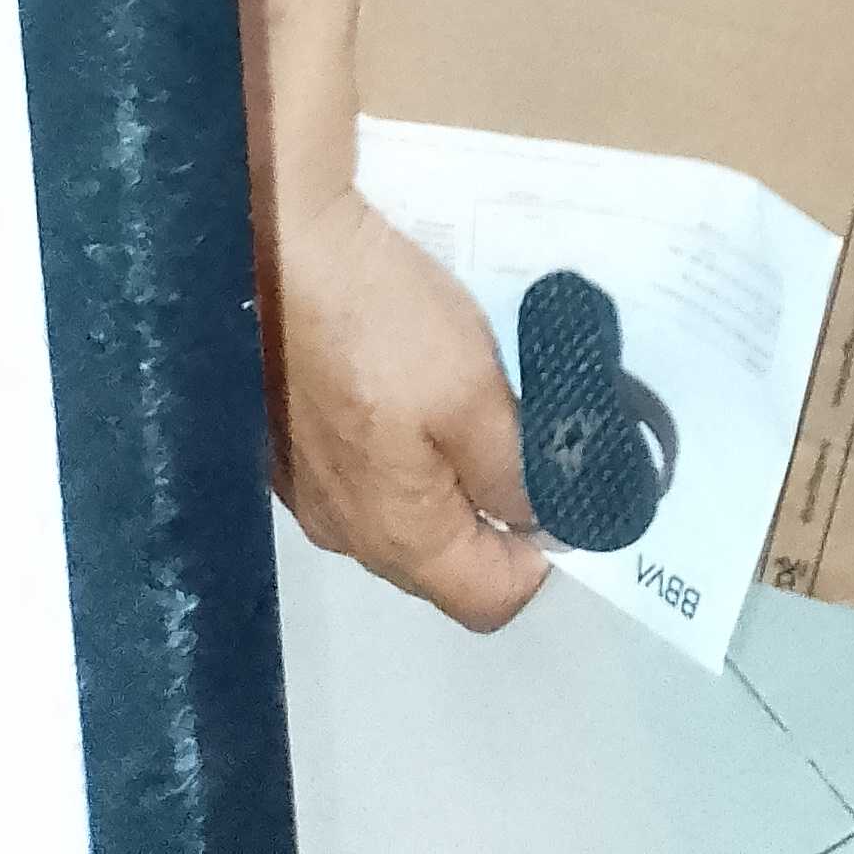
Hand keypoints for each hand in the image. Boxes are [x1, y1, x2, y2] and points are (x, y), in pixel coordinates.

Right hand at [264, 183, 548, 629]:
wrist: (277, 253)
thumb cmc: (382, 326)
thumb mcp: (474, 393)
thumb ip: (514, 469)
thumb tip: (545, 525)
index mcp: (397, 535)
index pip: (488, 600)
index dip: (545, 558)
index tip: (576, 493)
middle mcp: (347, 534)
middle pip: (446, 562)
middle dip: (502, 515)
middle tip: (540, 436)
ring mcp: (313, 494)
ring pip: (408, 516)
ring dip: (456, 477)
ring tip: (488, 403)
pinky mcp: (293, 448)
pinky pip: (371, 476)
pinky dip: (411, 450)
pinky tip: (422, 383)